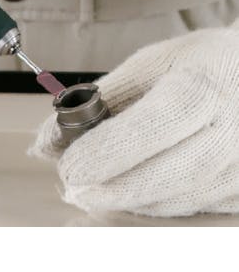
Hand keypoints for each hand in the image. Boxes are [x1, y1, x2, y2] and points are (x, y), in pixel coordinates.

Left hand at [30, 22, 238, 216]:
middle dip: (110, 187)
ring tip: (96, 187)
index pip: (147, 130)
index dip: (103, 152)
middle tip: (74, 187)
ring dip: (128, 198)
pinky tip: (132, 189)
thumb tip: (50, 139)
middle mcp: (229, 134)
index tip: (68, 165)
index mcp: (200, 90)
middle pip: (163, 176)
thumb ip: (99, 98)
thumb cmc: (200, 64)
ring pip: (175, 200)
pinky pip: (191, 207)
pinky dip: (153, 202)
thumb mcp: (149, 64)